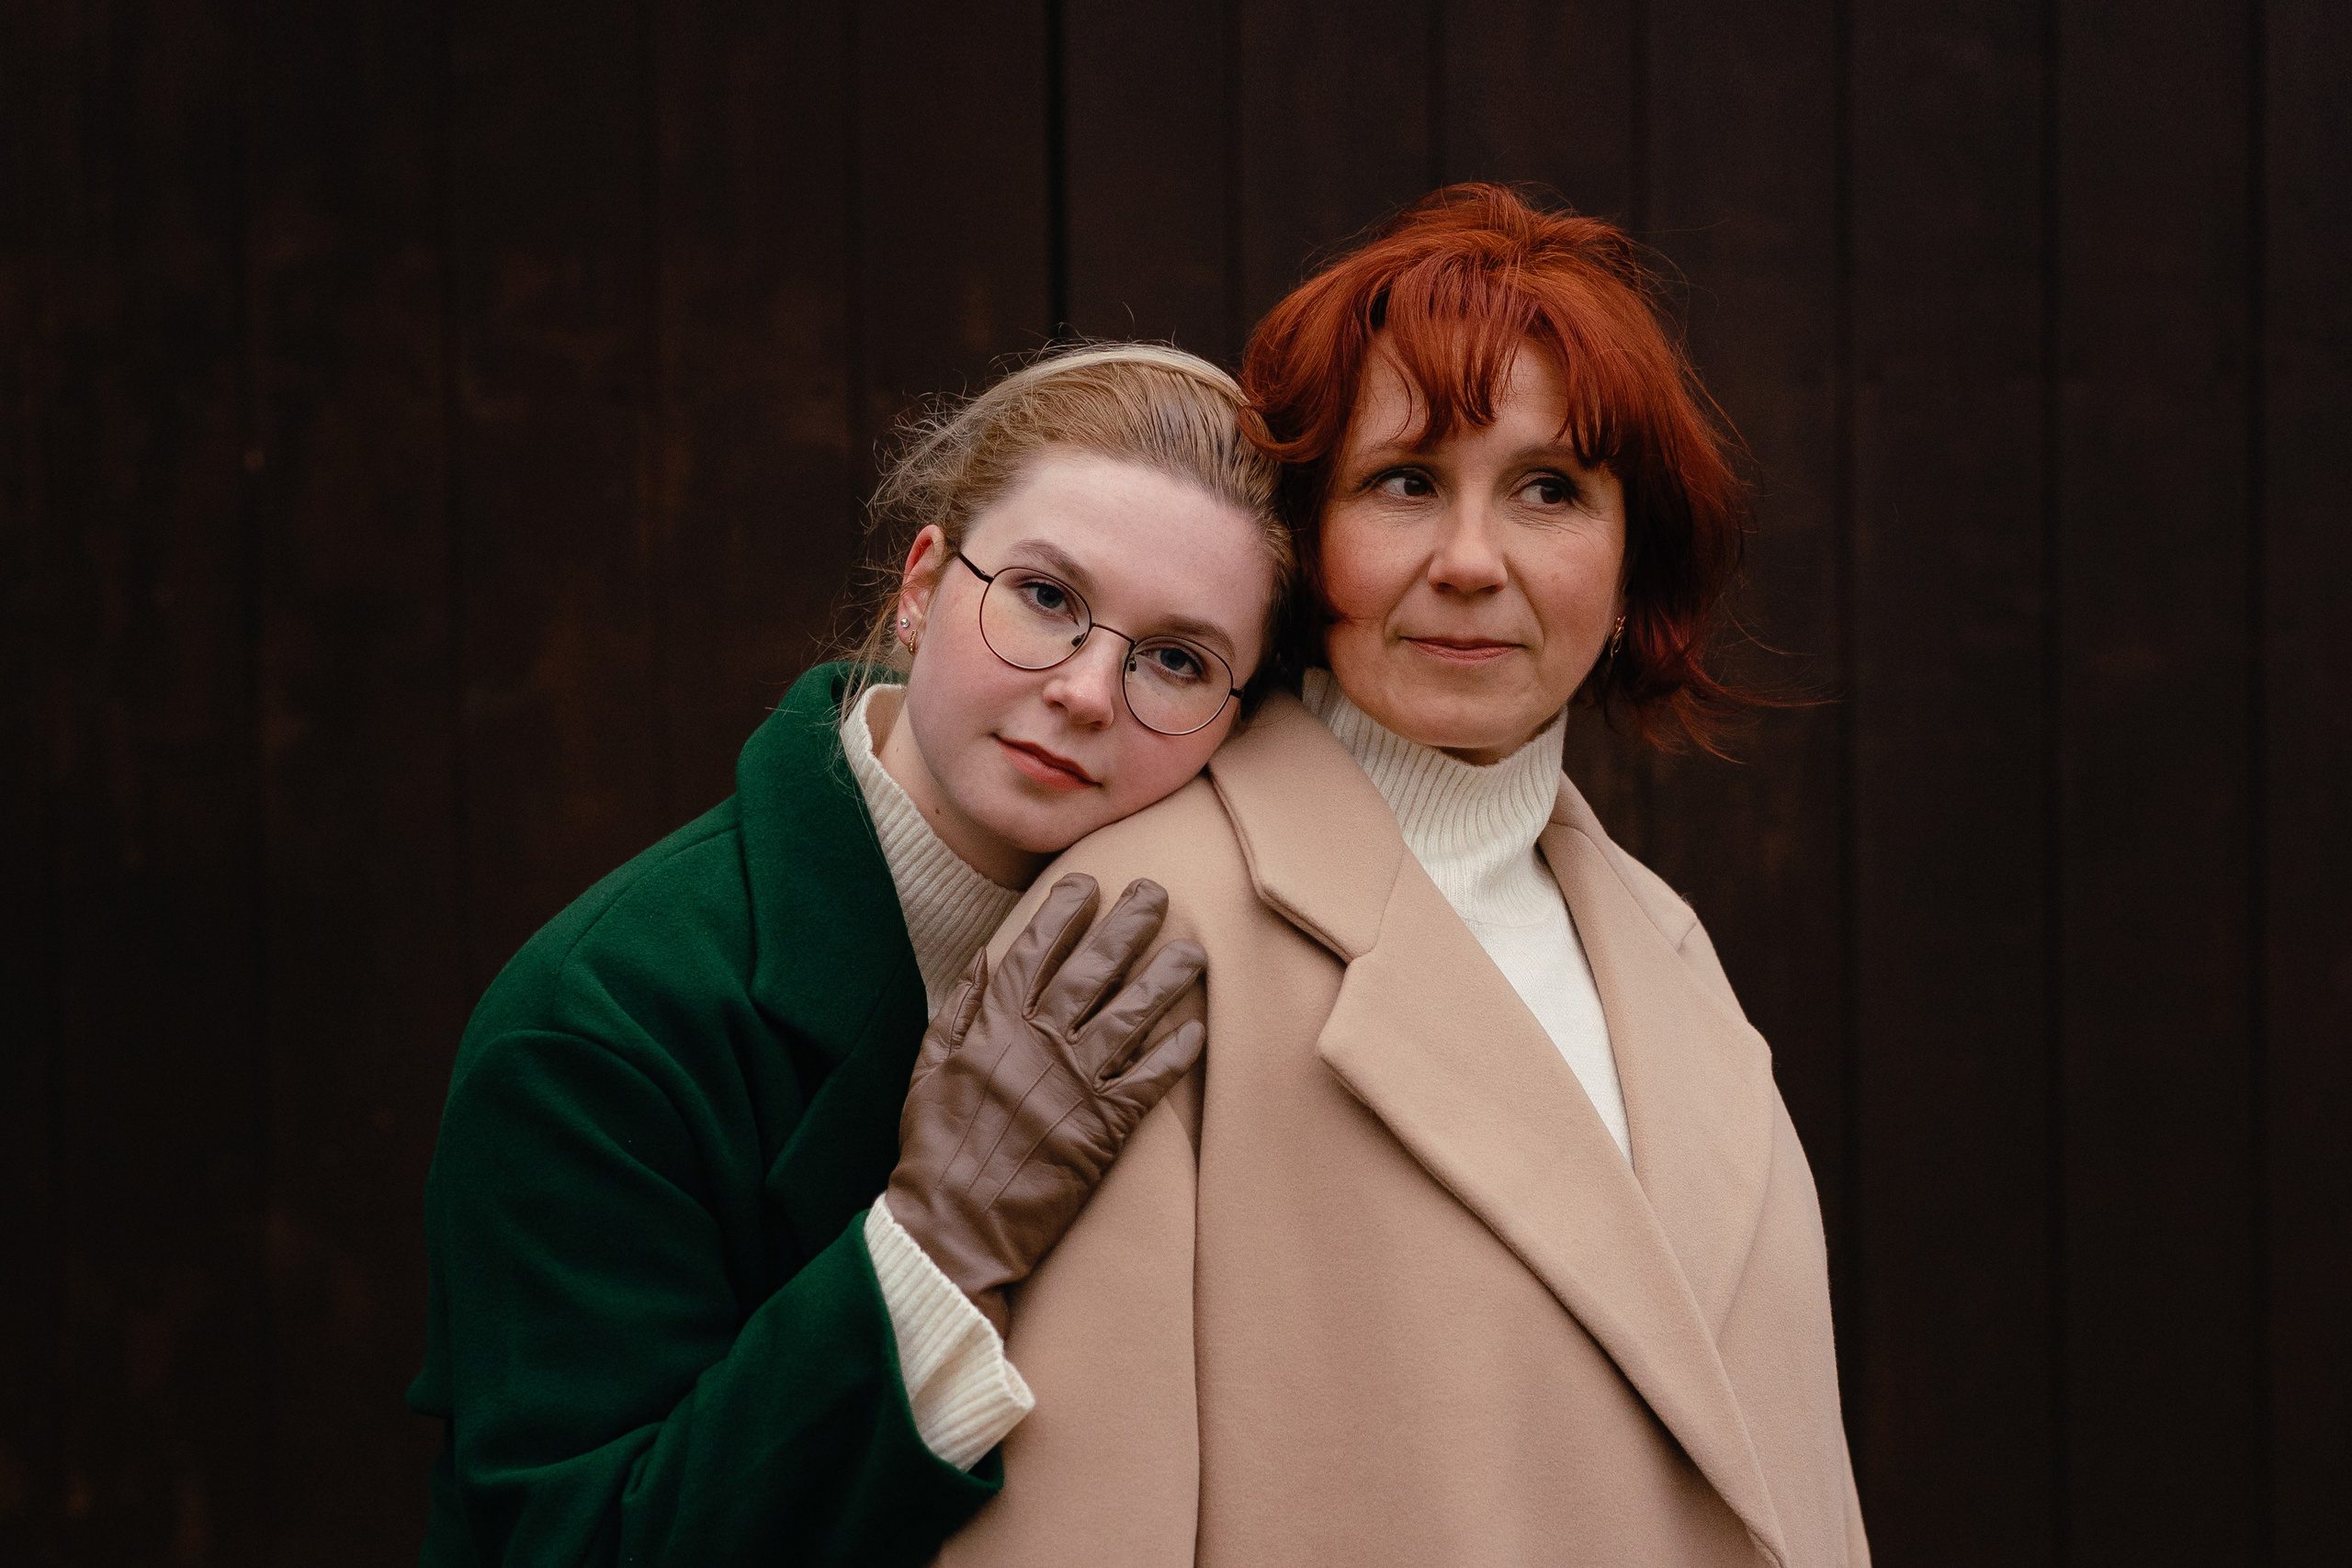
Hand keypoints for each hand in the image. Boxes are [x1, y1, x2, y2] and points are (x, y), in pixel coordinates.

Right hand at [884, 873, 1205, 1332]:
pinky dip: (1175, 1055)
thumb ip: (958, 1011)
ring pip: (1131, 1016)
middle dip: (1127, 925)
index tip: (1087, 882)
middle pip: (1092, 971)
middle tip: (1157, 890)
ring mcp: (1072, 1086)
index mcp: (992, 1029)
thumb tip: (983, 957)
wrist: (952, 1229)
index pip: (1033, 953)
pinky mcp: (1101, 1130)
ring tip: (1195, 950)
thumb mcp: (927, 1070)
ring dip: (1166, 979)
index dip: (1062, 913)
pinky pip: (1148, 1082)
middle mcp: (1037, 1047)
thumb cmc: (934, 1152)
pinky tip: (1198, 1029)